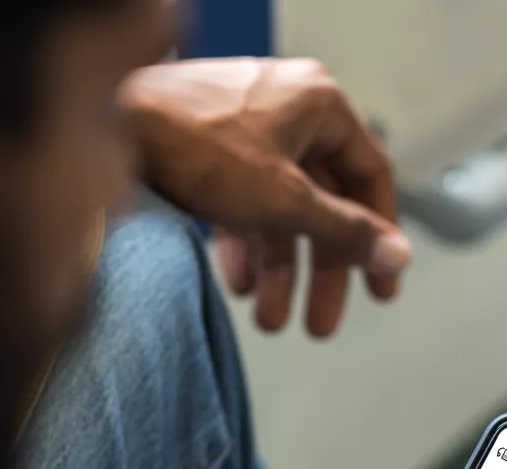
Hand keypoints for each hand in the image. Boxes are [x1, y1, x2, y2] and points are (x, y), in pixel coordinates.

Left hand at [120, 58, 411, 337]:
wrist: (110, 126)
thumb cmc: (195, 145)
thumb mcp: (285, 200)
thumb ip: (344, 231)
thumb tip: (397, 255)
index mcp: (320, 106)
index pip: (370, 177)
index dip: (379, 237)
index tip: (381, 288)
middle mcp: (288, 113)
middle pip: (324, 204)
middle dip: (319, 272)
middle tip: (321, 325)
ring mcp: (247, 132)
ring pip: (281, 212)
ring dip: (278, 272)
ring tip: (269, 322)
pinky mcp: (210, 153)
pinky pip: (244, 206)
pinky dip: (245, 247)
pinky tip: (237, 287)